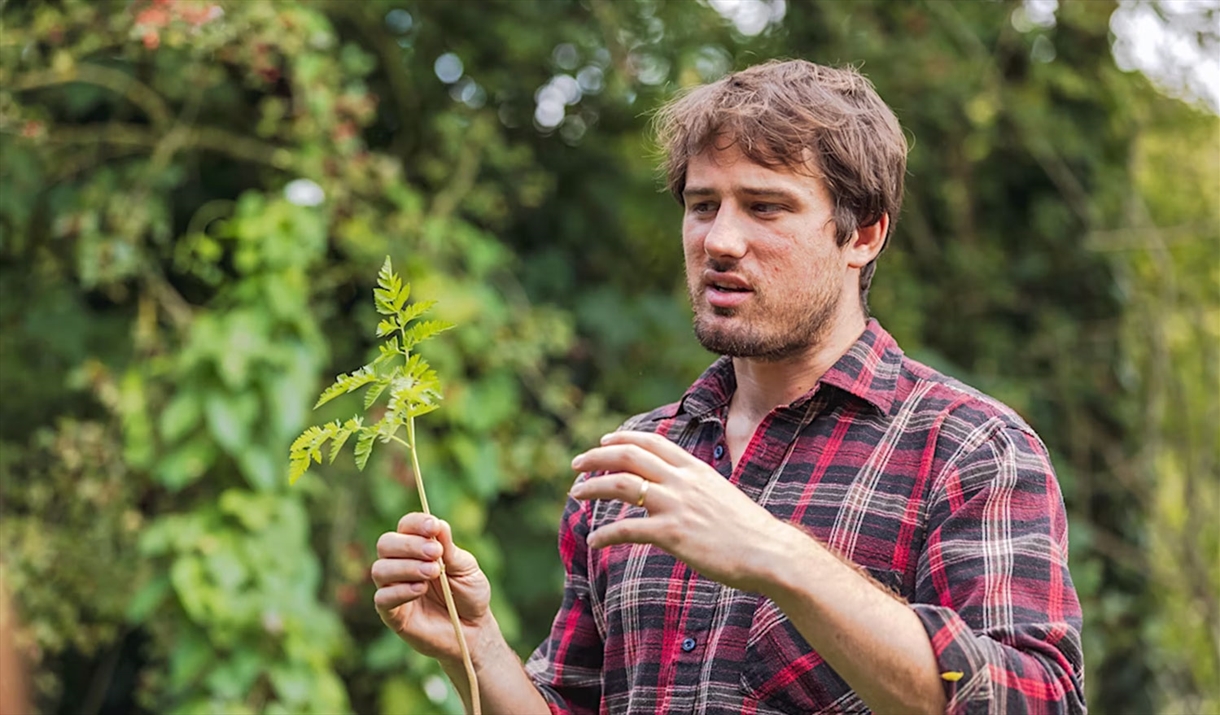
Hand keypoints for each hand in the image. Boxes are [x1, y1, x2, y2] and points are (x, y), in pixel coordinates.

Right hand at [372, 513, 491, 663]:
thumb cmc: (469, 595)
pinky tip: (421, 589)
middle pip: (385, 543)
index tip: (433, 527)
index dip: (416, 523)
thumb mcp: (466, 568)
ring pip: (380, 569)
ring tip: (433, 572)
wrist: (473, 630)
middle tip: (435, 554)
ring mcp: (393, 589)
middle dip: (409, 545)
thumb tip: (437, 523)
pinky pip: (382, 598)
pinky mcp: (392, 614)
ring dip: (406, 567)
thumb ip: (449, 548)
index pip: (406, 526)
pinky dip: (400, 591)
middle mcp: (400, 565)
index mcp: (418, 548)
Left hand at [568, 431, 798, 592]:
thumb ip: (696, 488)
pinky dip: (605, 533)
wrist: (770, 552)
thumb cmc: (749, 531)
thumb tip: (678, 492)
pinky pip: (627, 528)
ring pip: (621, 485)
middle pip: (628, 456)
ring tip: (575, 495)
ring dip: (592, 487)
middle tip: (576, 465)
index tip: (603, 441)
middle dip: (596, 457)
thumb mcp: (721, 495)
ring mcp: (676, 505)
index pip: (651, 442)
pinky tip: (594, 540)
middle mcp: (683, 481)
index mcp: (695, 469)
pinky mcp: (672, 533)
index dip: (622, 438)